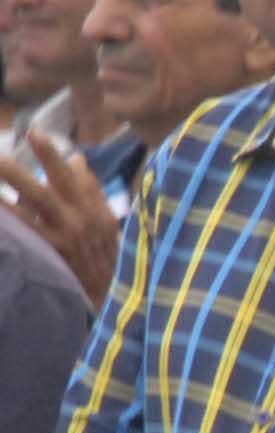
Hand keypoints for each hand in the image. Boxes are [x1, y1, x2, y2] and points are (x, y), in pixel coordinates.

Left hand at [0, 133, 121, 304]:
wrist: (107, 300)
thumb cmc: (106, 260)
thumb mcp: (106, 224)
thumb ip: (90, 191)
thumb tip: (76, 159)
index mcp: (95, 210)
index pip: (74, 176)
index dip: (52, 154)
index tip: (34, 132)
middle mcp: (81, 220)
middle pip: (52, 184)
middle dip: (28, 163)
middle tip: (7, 146)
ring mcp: (64, 236)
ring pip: (33, 201)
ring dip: (12, 179)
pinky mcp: (50, 252)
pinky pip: (23, 227)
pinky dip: (8, 213)